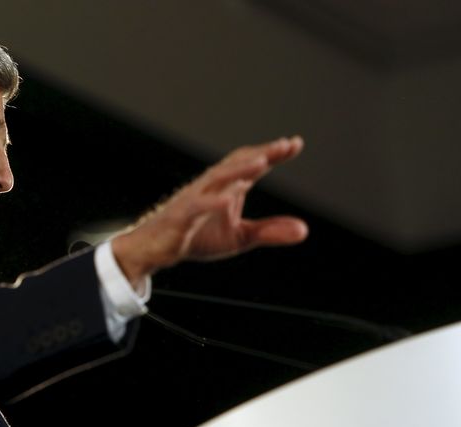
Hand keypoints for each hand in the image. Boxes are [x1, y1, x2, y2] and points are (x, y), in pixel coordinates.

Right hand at [111, 136, 307, 285]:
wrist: (157, 249)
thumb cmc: (196, 236)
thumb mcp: (240, 237)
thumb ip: (269, 231)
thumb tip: (304, 230)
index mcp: (227, 187)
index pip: (252, 163)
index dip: (273, 153)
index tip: (295, 144)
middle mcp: (211, 186)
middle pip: (237, 163)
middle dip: (260, 153)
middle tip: (284, 145)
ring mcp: (195, 198)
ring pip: (217, 177)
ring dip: (238, 169)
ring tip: (261, 162)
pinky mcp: (181, 215)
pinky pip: (197, 206)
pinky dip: (212, 202)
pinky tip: (228, 201)